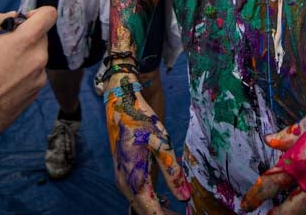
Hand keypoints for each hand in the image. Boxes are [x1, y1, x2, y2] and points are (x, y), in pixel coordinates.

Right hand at [0, 7, 54, 136]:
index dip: (37, 13)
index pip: (49, 15)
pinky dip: (23, 72)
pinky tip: (3, 81)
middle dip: (26, 37)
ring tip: (0, 67)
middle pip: (42, 37)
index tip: (22, 21)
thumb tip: (13, 16)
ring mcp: (39, 79)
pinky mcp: (36, 94)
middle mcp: (39, 59)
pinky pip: (34, 74)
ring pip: (37, 56)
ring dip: (25, 55)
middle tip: (3, 46)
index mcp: (27, 42)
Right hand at [105, 71, 190, 212]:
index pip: (151, 211)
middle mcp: (124, 183)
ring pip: (138, 204)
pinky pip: (135, 195)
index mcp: (134, 178)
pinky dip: (148, 201)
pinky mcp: (122, 173)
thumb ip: (173, 174)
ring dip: (155, 209)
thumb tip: (185, 198)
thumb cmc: (142, 120)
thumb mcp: (162, 144)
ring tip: (174, 212)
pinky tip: (162, 201)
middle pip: (143, 211)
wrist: (120, 102)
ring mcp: (121, 178)